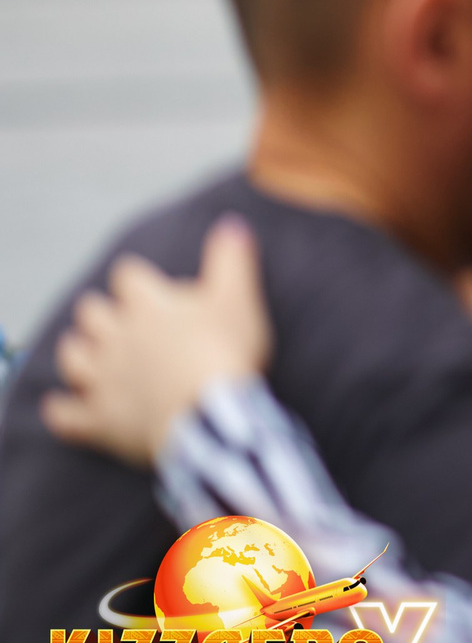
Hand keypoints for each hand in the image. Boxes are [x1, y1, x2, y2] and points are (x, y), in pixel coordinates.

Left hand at [42, 219, 271, 465]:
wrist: (210, 414)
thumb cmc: (226, 353)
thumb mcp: (239, 299)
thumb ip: (231, 260)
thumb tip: (232, 223)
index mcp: (148, 305)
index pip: (129, 277)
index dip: (134, 277)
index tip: (142, 282)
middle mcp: (116, 336)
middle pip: (92, 313)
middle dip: (99, 312)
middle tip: (111, 316)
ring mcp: (103, 378)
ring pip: (74, 356)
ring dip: (77, 351)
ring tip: (84, 350)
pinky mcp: (98, 419)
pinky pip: (65, 414)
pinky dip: (61, 408)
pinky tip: (61, 404)